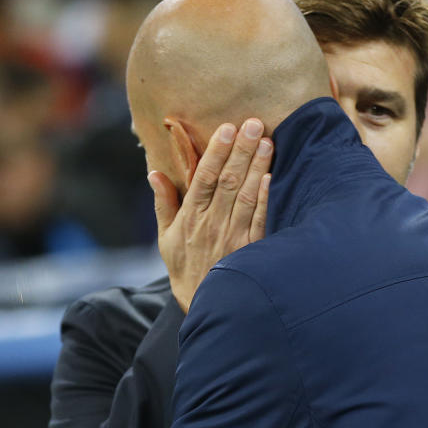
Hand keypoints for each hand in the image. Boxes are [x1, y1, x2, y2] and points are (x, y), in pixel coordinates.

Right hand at [147, 118, 271, 312]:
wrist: (205, 304)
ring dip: (257, 167)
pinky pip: (259, 219)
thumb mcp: (165, 237)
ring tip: (267, 141)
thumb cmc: (184, 266)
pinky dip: (266, 197)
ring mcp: (232, 236)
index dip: (216, 152)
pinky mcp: (251, 248)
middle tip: (254, 124)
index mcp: (190, 217)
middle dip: (242, 150)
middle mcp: (211, 224)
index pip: (203, 178)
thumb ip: (163, 203)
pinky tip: (272, 176)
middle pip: (228, 181)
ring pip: (246, 195)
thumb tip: (155, 173)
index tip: (227, 128)